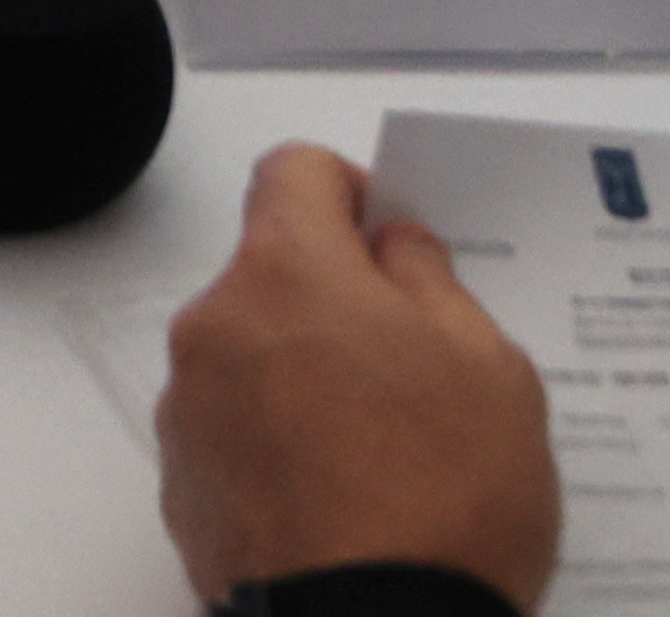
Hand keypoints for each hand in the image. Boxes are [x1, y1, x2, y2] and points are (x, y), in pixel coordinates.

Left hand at [158, 146, 559, 611]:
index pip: (293, 171)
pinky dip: (277, 445)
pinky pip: (231, 434)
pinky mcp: (181, 488)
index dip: (348, 192)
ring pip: (250, 356)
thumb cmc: (443, 498)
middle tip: (413, 364)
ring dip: (303, 375)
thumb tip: (393, 243)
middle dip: (335, 300)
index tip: (389, 239)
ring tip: (386, 449)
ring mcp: (187, 412)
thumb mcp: (488, 368)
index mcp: (286, 273)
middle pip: (270, 273)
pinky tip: (343, 498)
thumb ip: (431, 281)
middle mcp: (214, 327)